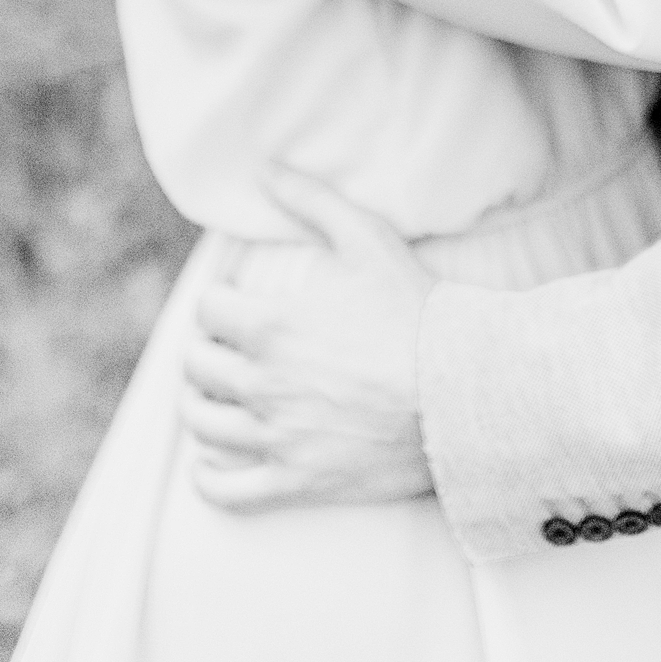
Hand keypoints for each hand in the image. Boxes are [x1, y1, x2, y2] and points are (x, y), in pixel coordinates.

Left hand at [182, 165, 435, 513]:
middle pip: (196, 368)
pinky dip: (208, 480)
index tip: (234, 305)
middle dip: (205, 352)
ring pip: (204, 426)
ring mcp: (278, 437)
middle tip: (225, 349)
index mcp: (272, 325)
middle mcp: (263, 383)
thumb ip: (312, 200)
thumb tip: (264, 168)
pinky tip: (214, 465)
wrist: (464, 393)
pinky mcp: (298, 483)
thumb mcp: (368, 239)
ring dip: (202, 408)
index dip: (218, 303)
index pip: (206, 311)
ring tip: (218, 398)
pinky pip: (227, 493)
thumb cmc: (416, 311)